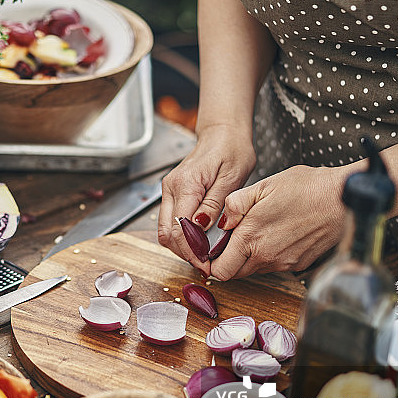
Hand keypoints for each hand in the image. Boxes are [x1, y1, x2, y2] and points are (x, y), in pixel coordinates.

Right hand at [158, 124, 254, 272]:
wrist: (223, 133)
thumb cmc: (232, 150)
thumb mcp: (232, 177)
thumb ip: (214, 203)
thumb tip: (200, 227)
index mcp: (186, 184)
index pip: (179, 227)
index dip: (192, 250)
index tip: (207, 264)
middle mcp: (171, 188)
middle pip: (167, 233)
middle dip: (184, 253)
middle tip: (206, 264)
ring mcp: (169, 191)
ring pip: (166, 230)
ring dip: (182, 246)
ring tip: (204, 255)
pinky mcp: (173, 194)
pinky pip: (171, 221)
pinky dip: (182, 236)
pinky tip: (199, 241)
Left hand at [210, 165, 347, 278]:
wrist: (343, 199)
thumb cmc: (307, 188)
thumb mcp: (262, 186)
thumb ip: (234, 205)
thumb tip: (221, 221)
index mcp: (251, 239)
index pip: (220, 270)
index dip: (210, 263)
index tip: (210, 252)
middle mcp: (266, 258)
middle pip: (236, 273)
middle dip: (228, 260)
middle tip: (231, 239)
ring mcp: (284, 264)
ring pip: (256, 269)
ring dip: (249, 257)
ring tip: (257, 231)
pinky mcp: (299, 264)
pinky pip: (276, 265)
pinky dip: (270, 254)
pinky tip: (278, 234)